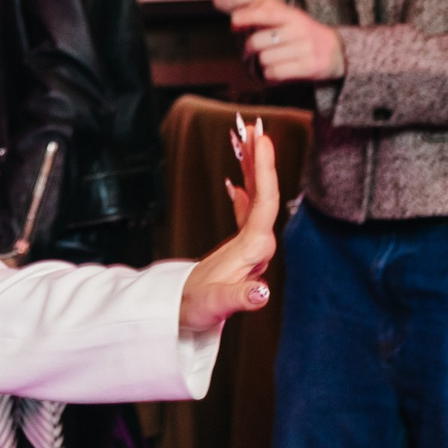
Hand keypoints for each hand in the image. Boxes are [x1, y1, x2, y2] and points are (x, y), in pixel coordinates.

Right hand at [181, 116, 279, 333]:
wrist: (182, 321)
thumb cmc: (194, 312)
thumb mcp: (213, 305)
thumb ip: (239, 299)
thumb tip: (262, 293)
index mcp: (252, 252)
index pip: (264, 203)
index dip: (265, 170)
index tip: (262, 139)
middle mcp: (256, 247)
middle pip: (265, 195)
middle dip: (261, 160)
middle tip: (255, 126)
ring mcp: (248, 247)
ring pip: (256, 200)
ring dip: (252, 170)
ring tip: (246, 140)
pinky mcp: (236, 250)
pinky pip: (243, 212)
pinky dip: (242, 191)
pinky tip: (236, 180)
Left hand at [233, 1, 344, 82]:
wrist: (339, 52)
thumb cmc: (304, 35)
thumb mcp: (291, 18)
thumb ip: (266, 14)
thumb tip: (235, 21)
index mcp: (293, 16)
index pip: (265, 13)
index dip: (245, 17)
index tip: (234, 23)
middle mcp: (299, 30)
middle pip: (257, 41)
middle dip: (248, 49)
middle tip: (250, 52)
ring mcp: (305, 49)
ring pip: (264, 59)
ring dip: (260, 64)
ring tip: (267, 63)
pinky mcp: (309, 67)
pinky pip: (275, 73)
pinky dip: (269, 75)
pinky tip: (274, 73)